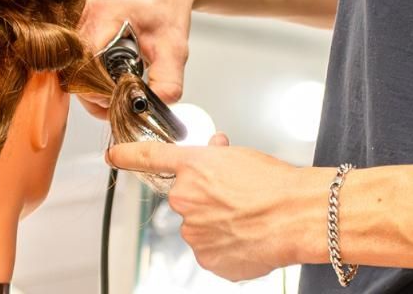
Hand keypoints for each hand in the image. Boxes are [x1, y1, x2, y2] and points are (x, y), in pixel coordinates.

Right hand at [79, 0, 204, 112]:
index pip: (83, 67)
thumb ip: (167, 82)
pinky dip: (87, 66)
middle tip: (119, 96)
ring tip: (116, 80)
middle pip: (71, 68)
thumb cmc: (170, 3)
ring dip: (90, 79)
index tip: (120, 98)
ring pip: (68, 62)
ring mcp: (74, 10)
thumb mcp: (175, 47)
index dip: (99, 91)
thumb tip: (151, 110)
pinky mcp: (74, 15)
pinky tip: (107, 68)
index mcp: (103, 13)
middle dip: (94, 90)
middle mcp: (81, 9)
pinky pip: (71, 50)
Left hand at [107, 134, 329, 280]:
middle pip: (186, 200)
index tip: (114, 155)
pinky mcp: (207, 259)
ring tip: (248, 221)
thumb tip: (215, 153)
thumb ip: (219, 157)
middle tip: (236, 200)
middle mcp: (186, 199)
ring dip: (217, 225)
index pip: (150, 157)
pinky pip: (211, 252)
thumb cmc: (277, 185)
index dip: (128, 155)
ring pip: (199, 228)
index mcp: (194, 168)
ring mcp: (194, 233)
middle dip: (206, 200)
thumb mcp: (245, 157)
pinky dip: (227, 248)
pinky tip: (248, 238)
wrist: (297, 216)